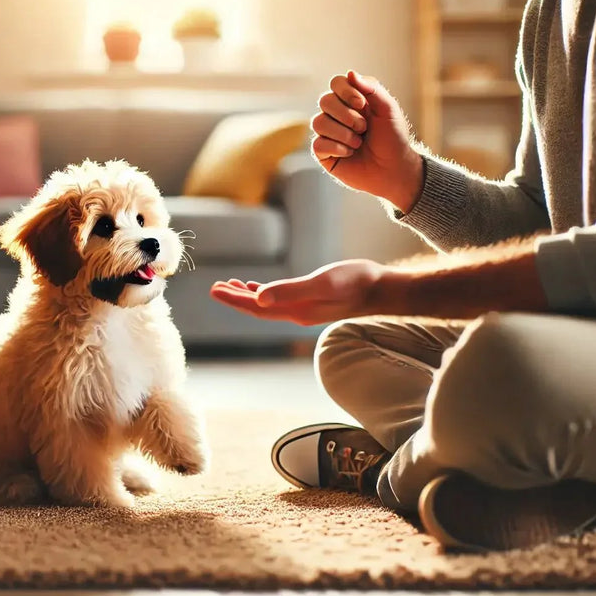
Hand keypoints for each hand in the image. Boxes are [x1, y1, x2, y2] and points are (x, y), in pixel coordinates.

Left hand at [209, 260, 385, 325]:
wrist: (381, 289)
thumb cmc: (355, 283)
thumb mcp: (321, 283)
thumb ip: (290, 291)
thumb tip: (259, 298)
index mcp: (295, 310)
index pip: (256, 308)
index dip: (234, 300)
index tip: (214, 291)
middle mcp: (297, 313)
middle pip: (258, 309)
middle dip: (236, 299)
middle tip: (214, 288)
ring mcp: (306, 308)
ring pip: (268, 304)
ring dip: (249, 296)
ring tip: (230, 286)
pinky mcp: (314, 300)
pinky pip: (282, 298)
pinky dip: (267, 292)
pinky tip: (261, 287)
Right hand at [313, 70, 423, 211]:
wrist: (394, 169)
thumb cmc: (393, 139)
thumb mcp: (388, 110)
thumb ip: (372, 89)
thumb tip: (350, 73)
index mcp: (352, 100)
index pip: (336, 83)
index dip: (346, 91)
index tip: (362, 104)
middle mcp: (337, 114)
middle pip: (325, 101)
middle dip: (347, 115)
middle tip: (364, 128)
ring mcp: (328, 133)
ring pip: (318, 122)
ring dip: (343, 134)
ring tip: (358, 143)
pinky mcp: (324, 153)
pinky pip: (318, 144)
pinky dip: (337, 149)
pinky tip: (350, 154)